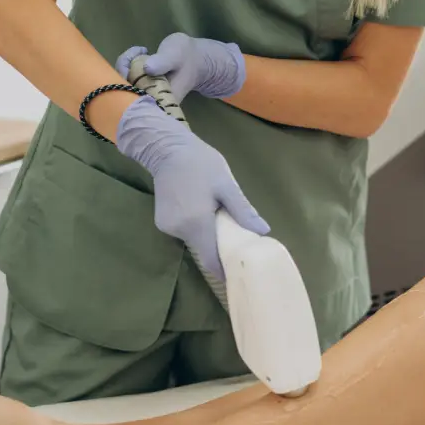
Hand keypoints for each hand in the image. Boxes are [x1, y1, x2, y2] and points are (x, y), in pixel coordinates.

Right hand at [115, 96, 268, 279]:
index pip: (210, 260)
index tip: (237, 275)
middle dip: (218, 248)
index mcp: (196, 224)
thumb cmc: (200, 163)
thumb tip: (263, 231)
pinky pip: (184, 231)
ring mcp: (167, 227)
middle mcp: (178, 230)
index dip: (223, 270)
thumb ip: (242, 210)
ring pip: (193, 240)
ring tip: (220, 220)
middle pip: (203, 250)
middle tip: (236, 240)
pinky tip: (202, 211)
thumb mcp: (226, 185)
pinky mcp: (162, 222)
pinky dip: (195, 227)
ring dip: (207, 235)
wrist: (167, 148)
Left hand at [116, 32, 244, 104]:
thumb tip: (148, 68)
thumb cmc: (187, 58)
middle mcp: (149, 102)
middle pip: (123, 91)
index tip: (136, 59)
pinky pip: (126, 79)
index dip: (125, 80)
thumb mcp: (176, 55)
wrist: (197, 61)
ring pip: (122, 84)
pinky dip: (128, 65)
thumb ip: (164, 61)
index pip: (132, 97)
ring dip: (126, 64)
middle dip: (125, 67)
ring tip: (142, 50)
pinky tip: (140, 53)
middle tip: (140, 50)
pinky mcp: (141, 89)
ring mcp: (144, 97)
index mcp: (158, 99)